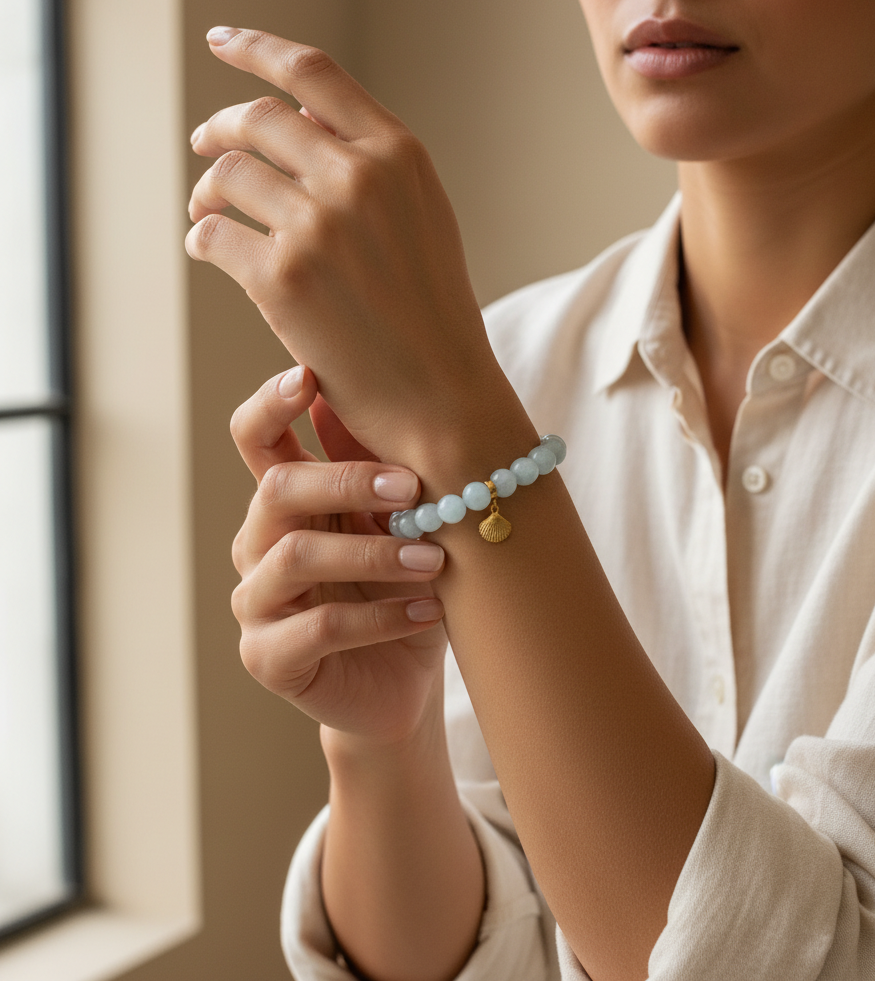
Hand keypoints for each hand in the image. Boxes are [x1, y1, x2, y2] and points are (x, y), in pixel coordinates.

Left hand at [186, 28, 514, 464]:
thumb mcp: (421, 220)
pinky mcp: (282, 279)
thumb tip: (299, 115)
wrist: (443, 397)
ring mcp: (320, 227)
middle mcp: (359, 179)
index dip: (256, 49)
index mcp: (399, 157)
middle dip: (218, 129)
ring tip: (206, 213)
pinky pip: (212, 234)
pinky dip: (201, 238)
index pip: (313, 74)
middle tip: (205, 147)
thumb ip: (371, 164)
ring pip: (227, 175)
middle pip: (258, 119)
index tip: (221, 40)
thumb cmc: (432, 315)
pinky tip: (208, 248)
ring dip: (206, 192)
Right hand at [230, 364, 449, 742]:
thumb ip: (380, 467)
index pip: (256, 439)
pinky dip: (382, 618)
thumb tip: (371, 390)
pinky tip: (430, 611)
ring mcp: (258, 602)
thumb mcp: (400, 524)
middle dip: (347, 480)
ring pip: (297, 557)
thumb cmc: (403, 590)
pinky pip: (320, 629)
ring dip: (374, 554)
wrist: (405, 682)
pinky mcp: (269, 657)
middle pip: (278, 489)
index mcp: (288, 500)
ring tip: (434, 561)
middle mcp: (260, 543)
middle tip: (412, 486)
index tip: (309, 377)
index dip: (272, 404)